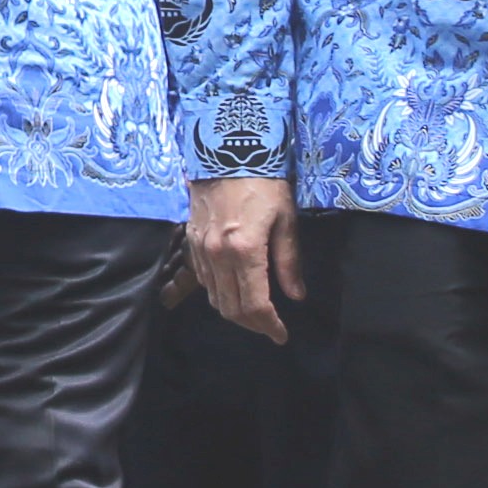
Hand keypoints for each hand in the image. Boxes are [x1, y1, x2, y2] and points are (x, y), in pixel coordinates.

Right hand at [189, 175, 302, 342]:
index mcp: (246, 250)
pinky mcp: (191, 242)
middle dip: (253, 324)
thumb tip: (296, 295)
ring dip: (235, 311)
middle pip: (232, 308)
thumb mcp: (286, 221)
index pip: (255, 304)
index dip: (269, 326)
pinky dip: (220, 292)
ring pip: (215, 298)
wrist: (228, 152)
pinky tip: (235, 288)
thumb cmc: (264, 184)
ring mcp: (201, 249)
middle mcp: (219, 255)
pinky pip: (204, 280)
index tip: (281, 335)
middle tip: (270, 327)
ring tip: (255, 312)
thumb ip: (289, 262)